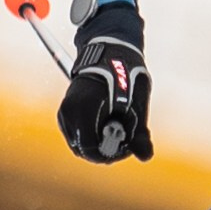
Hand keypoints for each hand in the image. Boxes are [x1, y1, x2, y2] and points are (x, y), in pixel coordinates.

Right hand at [57, 12, 152, 164]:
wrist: (110, 52)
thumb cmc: (126, 75)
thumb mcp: (136, 104)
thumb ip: (139, 134)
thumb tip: (146, 157)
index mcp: (84, 107)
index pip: (90, 149)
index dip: (110, 155)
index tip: (125, 148)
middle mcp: (69, 110)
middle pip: (83, 148)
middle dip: (104, 149)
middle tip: (124, 141)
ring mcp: (64, 110)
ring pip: (79, 142)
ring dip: (98, 142)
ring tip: (117, 128)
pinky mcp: (65, 111)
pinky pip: (76, 134)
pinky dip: (91, 134)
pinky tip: (106, 123)